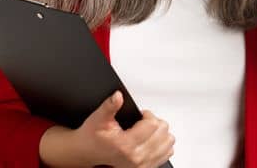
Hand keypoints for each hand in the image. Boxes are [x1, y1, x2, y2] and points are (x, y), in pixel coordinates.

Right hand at [59, 90, 174, 167]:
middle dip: (155, 122)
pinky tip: (151, 140)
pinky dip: (163, 145)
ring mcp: (143, 165)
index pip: (153, 124)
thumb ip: (110, 106)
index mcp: (126, 145)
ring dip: (161, 134)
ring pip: (169, 143)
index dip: (148, 114)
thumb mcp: (98, 118)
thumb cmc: (92, 137)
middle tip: (142, 122)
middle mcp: (136, 157)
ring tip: (147, 131)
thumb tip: (118, 96)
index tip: (141, 114)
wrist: (88, 153)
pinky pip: (167, 154)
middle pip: (163, 133)